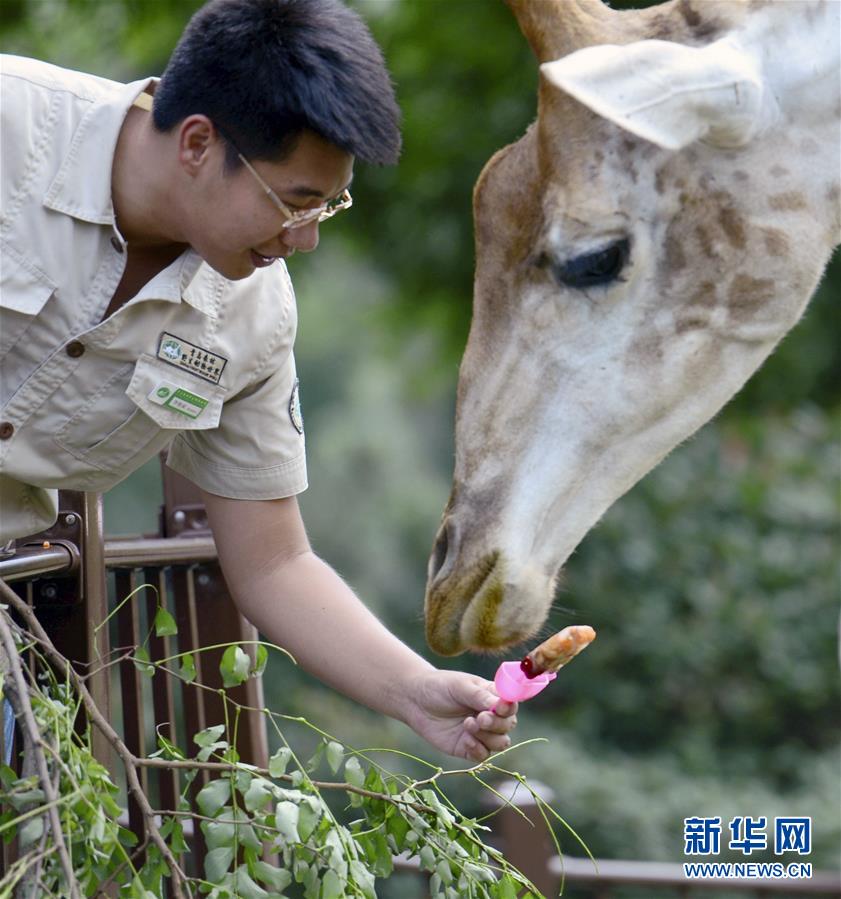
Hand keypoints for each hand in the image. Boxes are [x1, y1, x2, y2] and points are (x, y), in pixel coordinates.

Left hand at [402, 669, 518, 761]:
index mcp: (492, 696)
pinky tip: (466, 739)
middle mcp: (490, 716)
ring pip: (500, 743)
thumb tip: (502, 704)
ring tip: (468, 724)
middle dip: (497, 724)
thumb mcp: (461, 686)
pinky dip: (478, 749)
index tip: (500, 707)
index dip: (509, 708)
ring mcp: (481, 733)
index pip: (511, 705)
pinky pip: (483, 755)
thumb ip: (481, 696)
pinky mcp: (468, 748)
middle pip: (508, 726)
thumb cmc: (440, 687)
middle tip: (481, 718)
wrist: (415, 700)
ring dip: (489, 737)